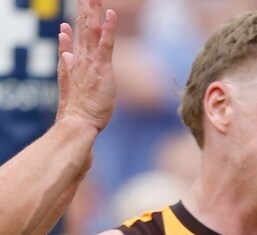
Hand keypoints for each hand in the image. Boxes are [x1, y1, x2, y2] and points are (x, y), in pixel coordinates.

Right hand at [56, 0, 116, 131]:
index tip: (77, 12)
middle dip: (84, 11)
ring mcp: (90, 62)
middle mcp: (80, 58)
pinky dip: (108, 28)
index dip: (77, 24)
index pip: (77, 38)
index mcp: (74, 62)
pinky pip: (106, 43)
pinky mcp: (101, 67)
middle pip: (82, 29)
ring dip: (93, 12)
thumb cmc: (78, 110)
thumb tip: (64, 52)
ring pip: (92, 31)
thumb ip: (67, 67)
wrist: (77, 121)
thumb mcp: (71, 86)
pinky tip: (110, 14)